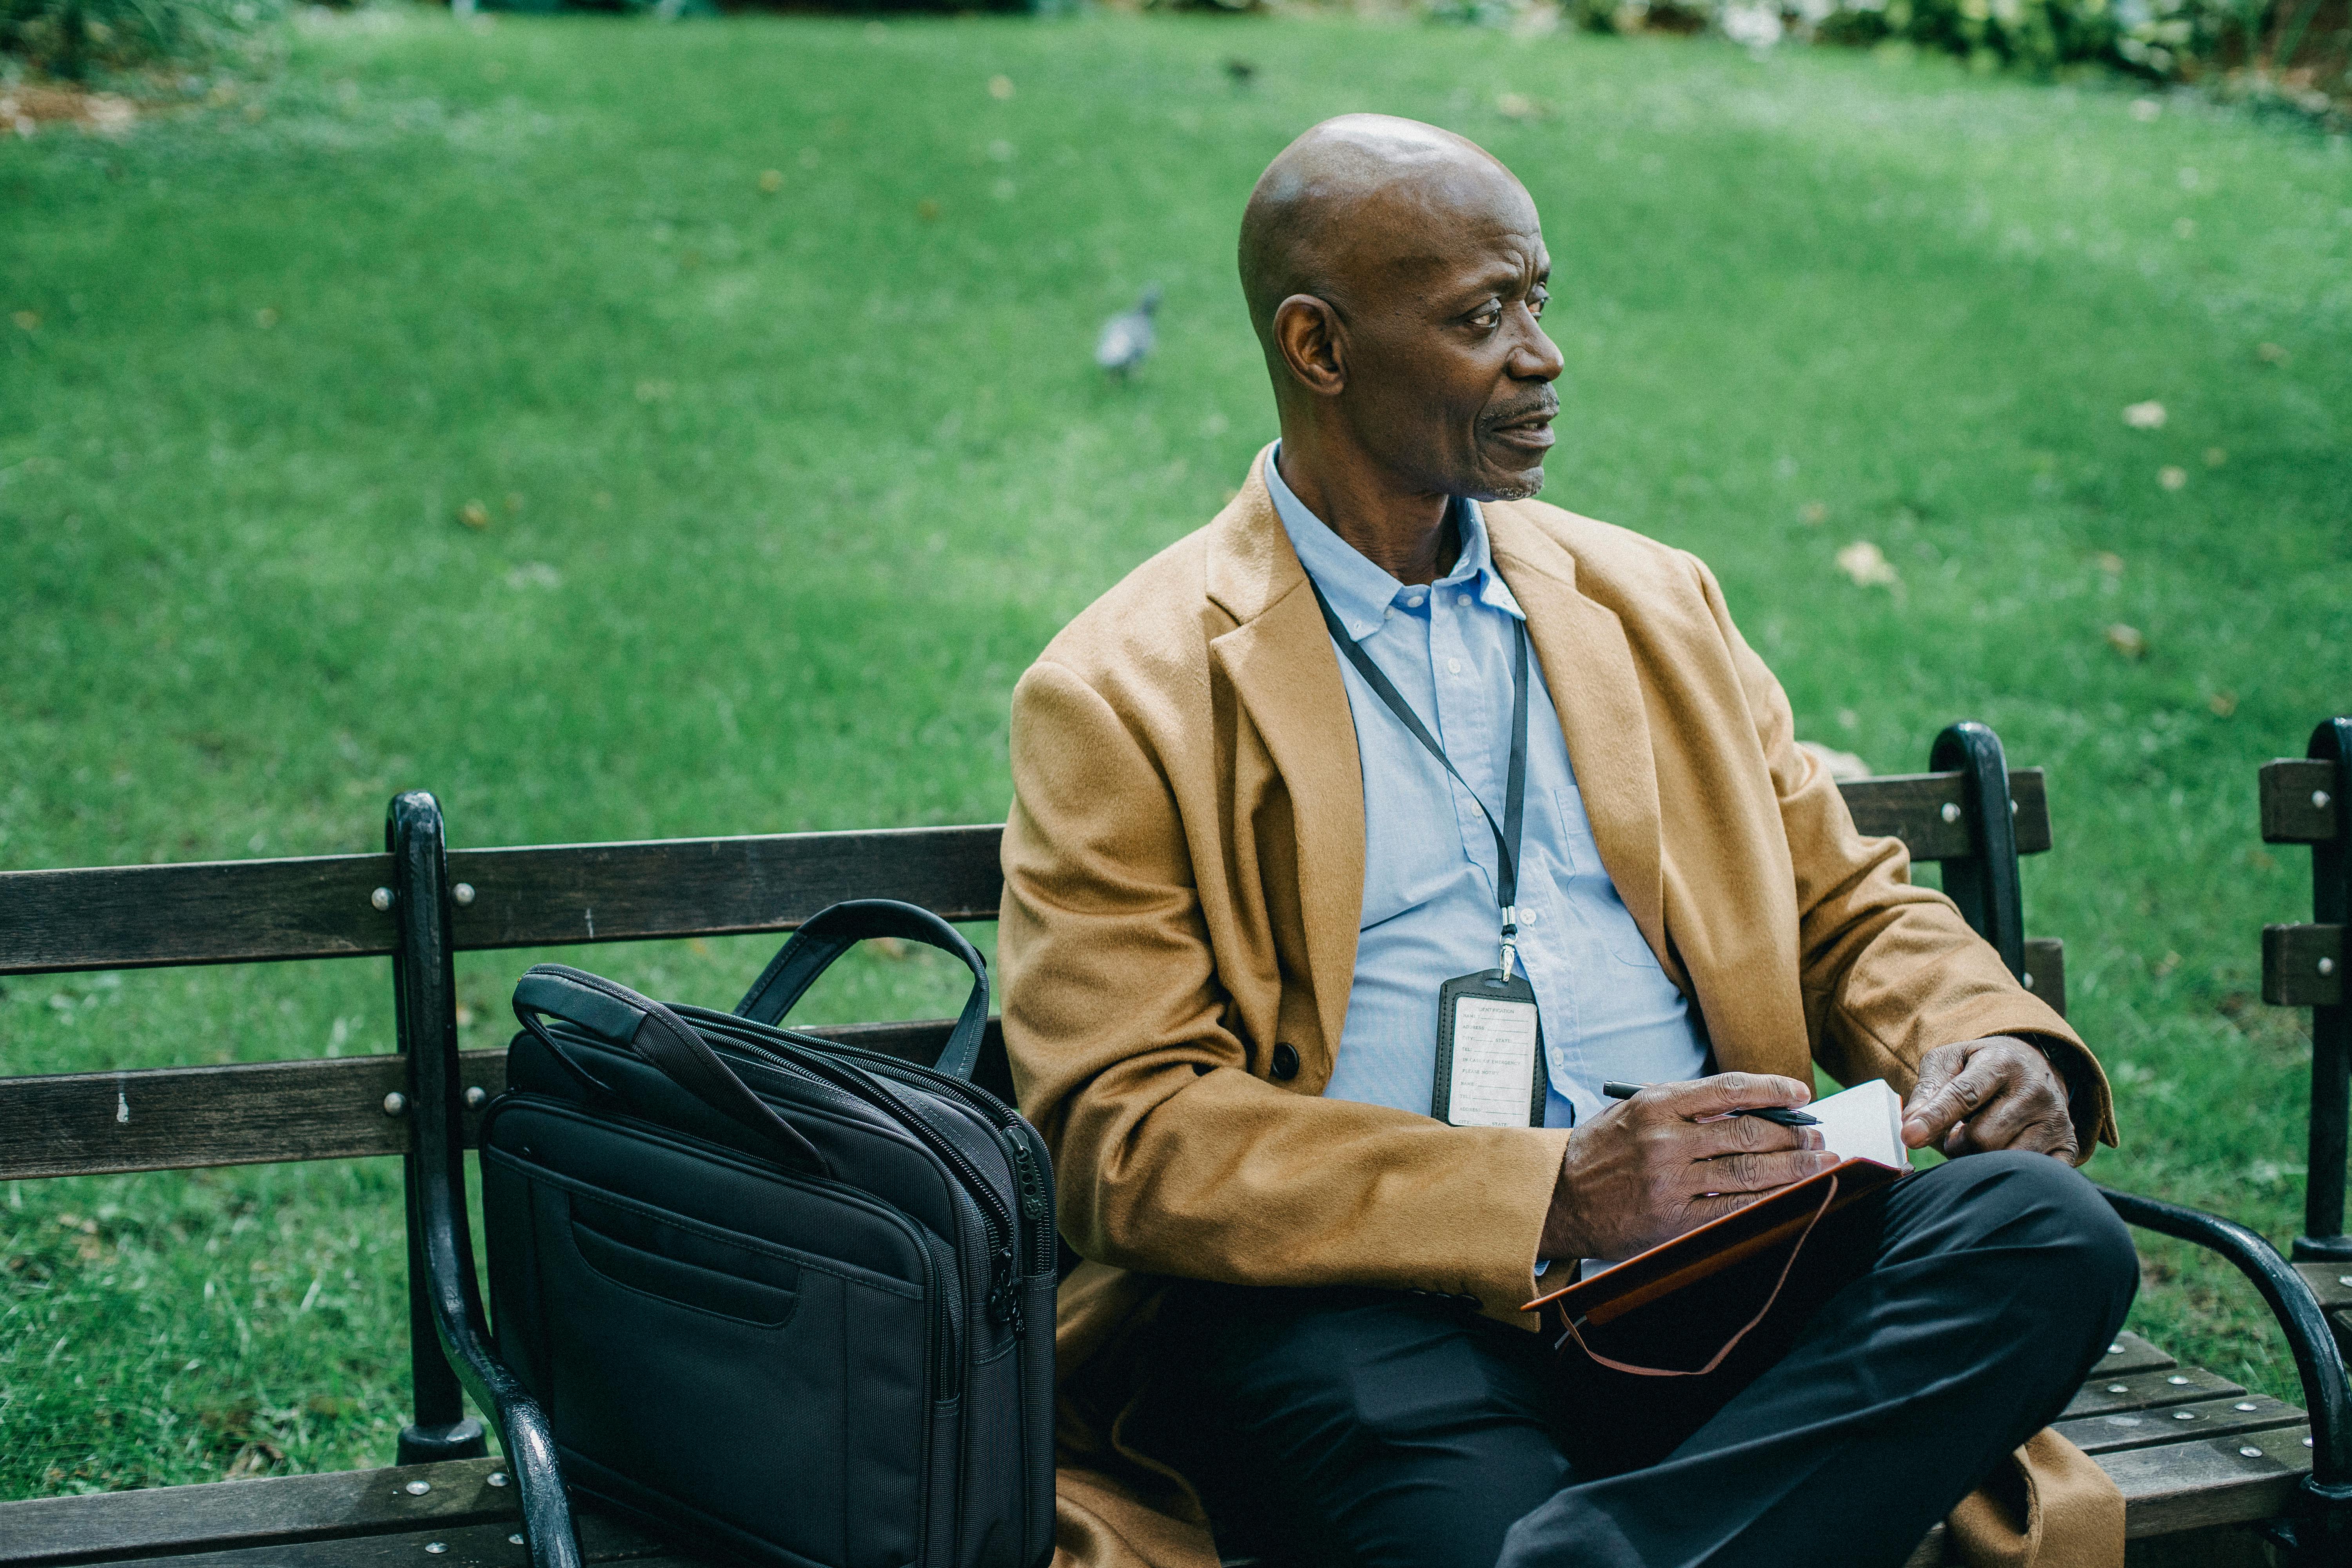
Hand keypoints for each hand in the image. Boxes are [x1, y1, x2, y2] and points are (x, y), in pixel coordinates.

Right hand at [1541, 1074, 1836, 1262]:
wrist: (1557, 1197)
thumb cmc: (1599, 1151)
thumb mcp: (1633, 1111)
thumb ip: (1683, 1106)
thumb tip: (1746, 1107)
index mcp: (1656, 1104)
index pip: (1729, 1089)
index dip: (1772, 1090)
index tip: (1801, 1094)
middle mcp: (1665, 1140)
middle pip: (1748, 1133)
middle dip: (1793, 1135)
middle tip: (1818, 1136)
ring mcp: (1670, 1181)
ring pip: (1748, 1171)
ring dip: (1794, 1167)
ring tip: (1820, 1161)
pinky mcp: (1674, 1219)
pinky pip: (1733, 1209)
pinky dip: (1769, 1201)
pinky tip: (1793, 1196)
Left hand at [1901, 1036, 2081, 1165]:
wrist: (2032, 1067)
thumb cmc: (1979, 1067)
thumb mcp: (1948, 1062)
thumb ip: (1927, 1090)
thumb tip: (1911, 1124)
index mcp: (2002, 1062)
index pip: (1964, 1095)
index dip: (1935, 1117)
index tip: (1910, 1136)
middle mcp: (2035, 1090)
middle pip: (1982, 1138)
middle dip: (1959, 1141)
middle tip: (1962, 1129)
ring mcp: (2055, 1120)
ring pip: (2004, 1159)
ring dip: (1981, 1157)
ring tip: (1983, 1137)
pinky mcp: (2067, 1146)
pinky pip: (2030, 1174)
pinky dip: (2007, 1169)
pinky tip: (2005, 1150)